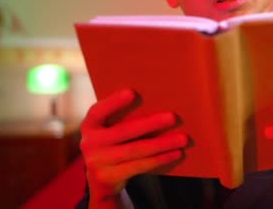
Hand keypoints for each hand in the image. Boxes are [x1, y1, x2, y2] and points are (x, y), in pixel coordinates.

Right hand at [80, 89, 187, 204]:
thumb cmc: (113, 145)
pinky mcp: (108, 178)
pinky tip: (175, 153)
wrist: (101, 180)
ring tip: (183, 139)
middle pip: (124, 131)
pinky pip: (140, 166)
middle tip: (173, 117)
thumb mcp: (109, 130)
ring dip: (163, 144)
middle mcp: (89, 143)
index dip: (115, 102)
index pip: (99, 111)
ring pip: (136, 150)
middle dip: (151, 123)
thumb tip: (157, 102)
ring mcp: (97, 162)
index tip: (133, 93)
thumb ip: (122, 118)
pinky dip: (160, 159)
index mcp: (90, 125)